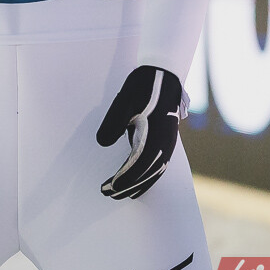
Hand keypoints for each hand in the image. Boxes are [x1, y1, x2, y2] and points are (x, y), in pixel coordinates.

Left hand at [96, 65, 185, 199]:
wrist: (163, 75)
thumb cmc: (142, 88)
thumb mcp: (123, 102)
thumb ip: (113, 123)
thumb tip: (101, 143)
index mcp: (155, 136)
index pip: (138, 166)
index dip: (123, 179)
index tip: (108, 188)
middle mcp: (165, 145)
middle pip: (147, 174)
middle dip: (127, 186)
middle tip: (108, 193)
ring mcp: (168, 144)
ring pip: (155, 173)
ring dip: (138, 184)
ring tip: (120, 193)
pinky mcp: (167, 142)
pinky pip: (159, 166)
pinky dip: (148, 177)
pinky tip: (139, 180)